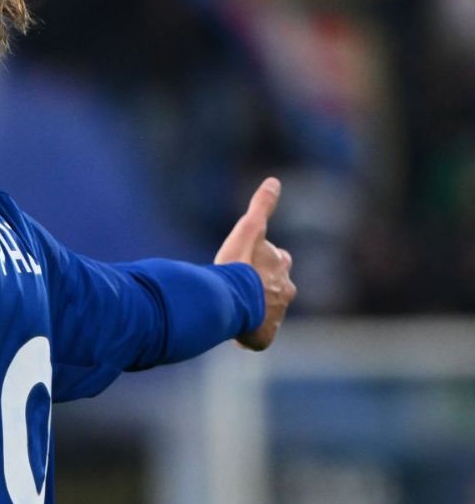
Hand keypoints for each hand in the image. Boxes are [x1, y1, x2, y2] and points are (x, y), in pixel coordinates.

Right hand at [215, 178, 295, 350]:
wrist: (232, 300)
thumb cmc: (238, 265)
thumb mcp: (249, 230)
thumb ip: (262, 206)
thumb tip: (274, 180)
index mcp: (281, 267)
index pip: (278, 259)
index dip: (265, 258)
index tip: (249, 261)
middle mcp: (284, 291)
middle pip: (276, 287)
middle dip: (263, 287)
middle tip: (240, 286)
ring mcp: (275, 316)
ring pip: (266, 312)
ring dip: (253, 311)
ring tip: (233, 309)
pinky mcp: (264, 337)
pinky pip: (257, 337)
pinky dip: (248, 335)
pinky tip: (233, 330)